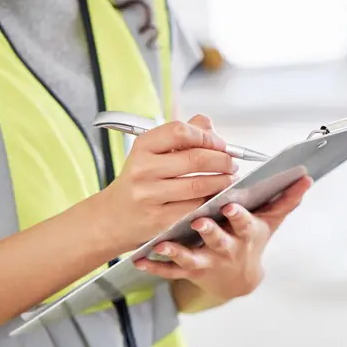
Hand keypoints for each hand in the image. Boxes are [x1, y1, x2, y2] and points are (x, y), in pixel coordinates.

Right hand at [98, 114, 237, 253]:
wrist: (113, 217)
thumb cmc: (139, 181)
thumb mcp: (151, 154)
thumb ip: (181, 136)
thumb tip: (210, 126)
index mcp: (142, 147)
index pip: (180, 132)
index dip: (207, 137)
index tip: (222, 144)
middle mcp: (143, 169)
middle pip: (195, 159)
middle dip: (222, 160)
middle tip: (232, 163)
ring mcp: (150, 196)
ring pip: (198, 185)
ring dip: (221, 182)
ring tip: (229, 179)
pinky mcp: (159, 219)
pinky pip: (194, 207)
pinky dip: (210, 201)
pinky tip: (216, 197)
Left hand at [134, 176, 311, 300]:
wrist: (238, 278)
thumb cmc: (251, 242)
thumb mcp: (269, 222)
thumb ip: (285, 200)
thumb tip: (306, 178)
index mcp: (245, 234)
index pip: (244, 223)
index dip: (238, 216)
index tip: (231, 205)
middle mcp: (226, 250)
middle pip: (217, 241)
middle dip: (209, 232)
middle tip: (198, 220)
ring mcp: (207, 262)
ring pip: (191, 258)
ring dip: (177, 252)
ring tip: (162, 244)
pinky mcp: (190, 271)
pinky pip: (171, 271)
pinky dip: (156, 267)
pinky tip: (140, 260)